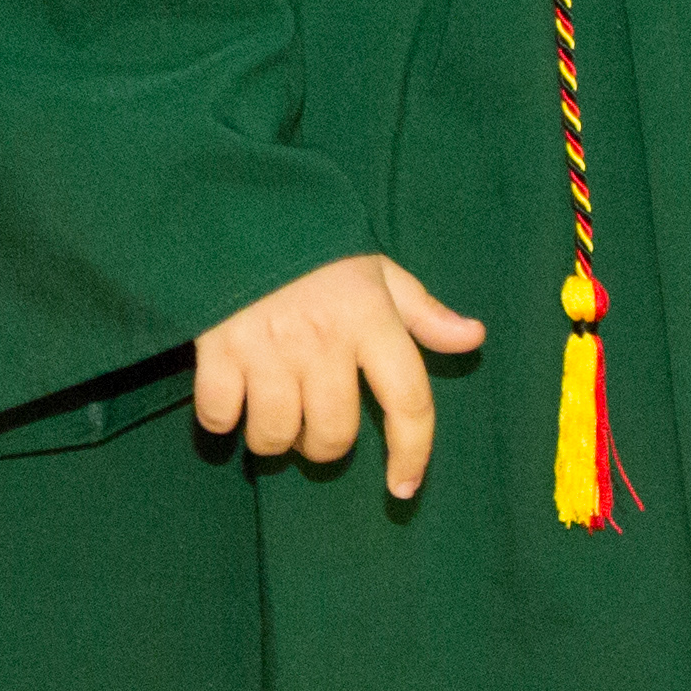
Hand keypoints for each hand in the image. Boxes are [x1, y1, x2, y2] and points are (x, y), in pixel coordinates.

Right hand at [191, 253, 484, 495]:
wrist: (235, 204)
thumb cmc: (313, 246)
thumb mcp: (375, 269)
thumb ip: (422, 312)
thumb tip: (474, 337)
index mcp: (370, 319)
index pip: (409, 401)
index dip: (412, 453)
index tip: (402, 486)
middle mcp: (323, 339)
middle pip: (333, 434)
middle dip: (324, 447)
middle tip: (313, 428)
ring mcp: (268, 345)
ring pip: (276, 434)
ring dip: (274, 440)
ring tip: (272, 418)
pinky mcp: (217, 348)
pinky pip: (220, 414)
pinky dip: (221, 421)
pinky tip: (228, 402)